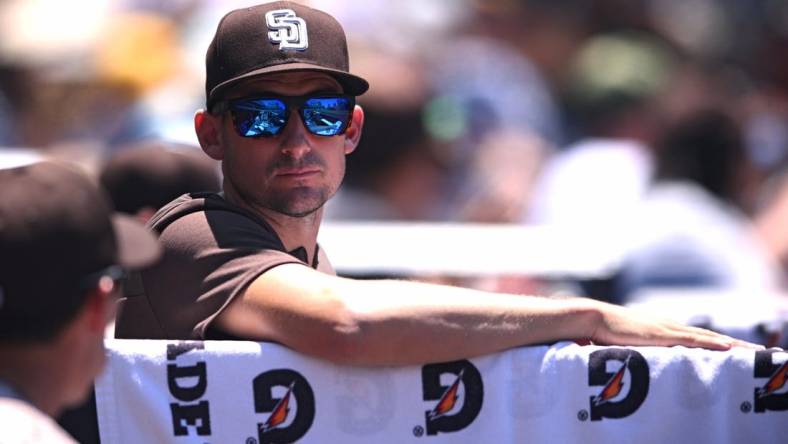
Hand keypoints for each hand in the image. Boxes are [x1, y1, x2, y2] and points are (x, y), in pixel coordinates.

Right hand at [588, 301, 763, 349]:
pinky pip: (692, 340)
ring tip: (753, 350)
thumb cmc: (603, 331)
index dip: (717, 341)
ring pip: (707, 337)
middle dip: (734, 343)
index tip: (735, 347)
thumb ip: (635, 347)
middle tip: (757, 349)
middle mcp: (669, 325)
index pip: (696, 336)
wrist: (593, 318)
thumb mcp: (625, 342)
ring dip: (731, 344)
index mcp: (661, 328)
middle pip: (708, 335)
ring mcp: (666, 328)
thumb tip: (633, 357)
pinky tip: (728, 347)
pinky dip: (711, 343)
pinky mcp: (661, 334)